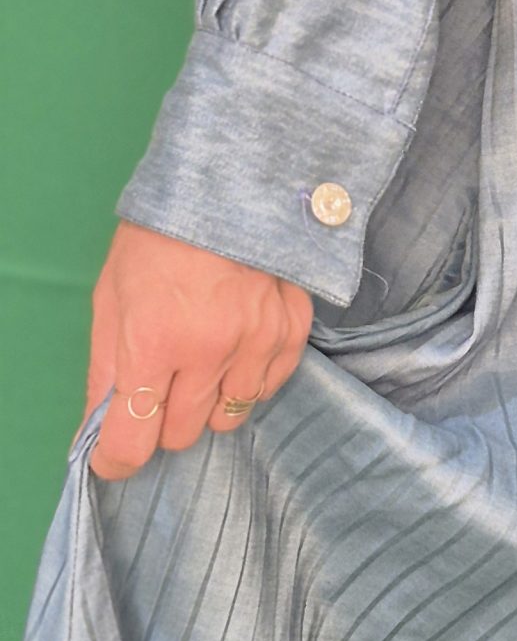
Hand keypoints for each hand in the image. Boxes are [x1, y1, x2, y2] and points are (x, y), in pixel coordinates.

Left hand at [76, 219, 314, 480]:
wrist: (227, 182)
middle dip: (163, 419)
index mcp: (152, 341)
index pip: (133, 438)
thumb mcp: (110, 298)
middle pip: (182, 434)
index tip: (115, 455)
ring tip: (202, 361)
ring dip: (210, 402)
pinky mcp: (292, 329)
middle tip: (161, 383)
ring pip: (230, 417)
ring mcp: (256, 341)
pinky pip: (269, 387)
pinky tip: (237, 349)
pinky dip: (250, 379)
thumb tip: (99, 430)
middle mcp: (208, 350)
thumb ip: (105, 368)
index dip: (118, 457)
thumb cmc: (156, 239)